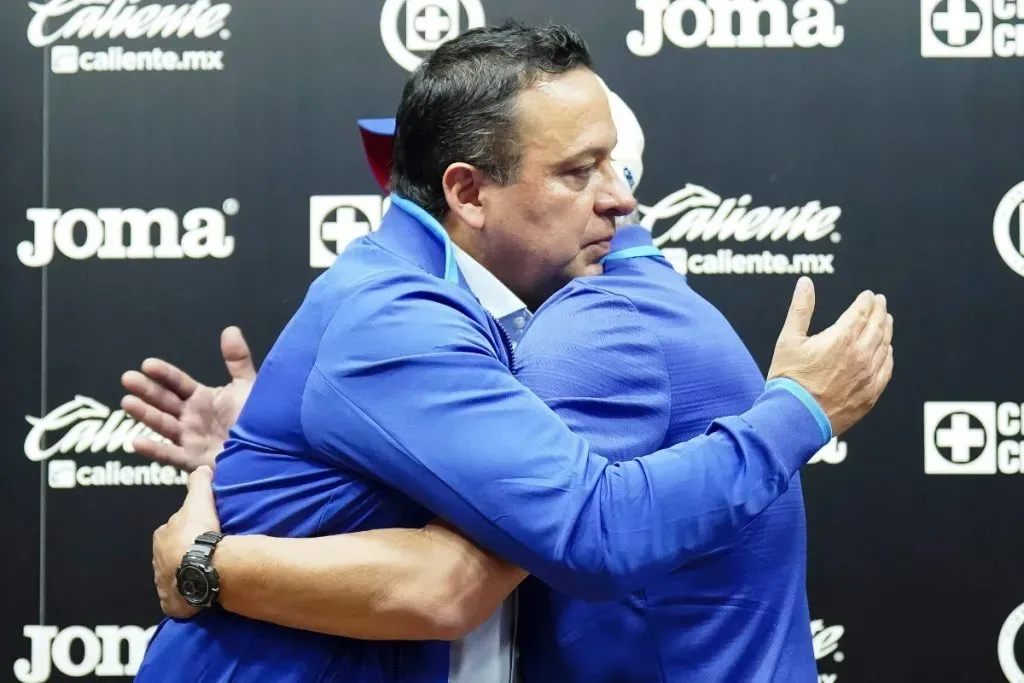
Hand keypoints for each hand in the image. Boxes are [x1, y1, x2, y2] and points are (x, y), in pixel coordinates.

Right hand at [121, 326, 256, 472]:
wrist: (271, 449)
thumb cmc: (259, 418)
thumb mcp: (248, 386)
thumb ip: (238, 360)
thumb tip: (230, 330)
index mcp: (202, 398)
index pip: (177, 383)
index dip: (163, 374)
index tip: (148, 364)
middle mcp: (191, 417)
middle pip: (165, 401)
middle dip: (147, 390)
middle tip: (129, 378)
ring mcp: (190, 438)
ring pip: (163, 425)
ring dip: (145, 414)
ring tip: (128, 402)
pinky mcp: (193, 460)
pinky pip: (171, 455)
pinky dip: (154, 450)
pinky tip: (136, 442)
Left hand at [152, 466, 221, 618]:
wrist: (200, 569)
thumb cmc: (197, 534)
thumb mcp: (199, 501)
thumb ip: (199, 483)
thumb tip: (202, 469)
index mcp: (162, 535)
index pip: (174, 530)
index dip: (188, 529)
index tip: (202, 531)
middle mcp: (157, 559)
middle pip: (172, 554)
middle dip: (184, 553)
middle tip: (207, 553)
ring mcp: (162, 583)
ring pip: (174, 576)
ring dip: (186, 575)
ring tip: (207, 573)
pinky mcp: (171, 602)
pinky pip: (179, 599)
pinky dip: (187, 596)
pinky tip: (200, 593)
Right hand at [767, 277, 893, 436]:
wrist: (795, 418)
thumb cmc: (788, 380)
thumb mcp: (788, 340)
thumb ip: (800, 309)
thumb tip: (805, 283)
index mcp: (841, 339)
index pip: (861, 312)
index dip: (866, 301)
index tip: (869, 295)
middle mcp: (860, 355)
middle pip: (877, 326)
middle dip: (880, 311)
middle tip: (881, 302)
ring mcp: (868, 376)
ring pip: (884, 346)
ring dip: (886, 330)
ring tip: (886, 321)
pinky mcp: (870, 394)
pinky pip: (886, 370)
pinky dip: (888, 356)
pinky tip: (887, 351)